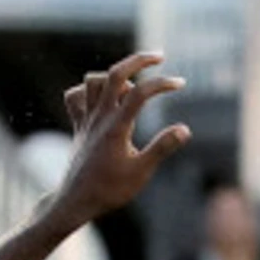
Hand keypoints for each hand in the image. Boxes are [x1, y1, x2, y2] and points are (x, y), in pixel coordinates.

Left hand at [45, 53, 192, 225]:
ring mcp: (85, 120)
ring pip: (92, 81)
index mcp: (116, 127)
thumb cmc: (110, 190)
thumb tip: (185, 129)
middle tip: (159, 57)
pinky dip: (87, 91)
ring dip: (113, 77)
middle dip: (138, 60)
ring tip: (131, 89)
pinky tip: (102, 101)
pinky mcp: (78, 127)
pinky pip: (74, 97)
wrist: (76, 202)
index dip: (162, 83)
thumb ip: (162, 147)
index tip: (180, 84)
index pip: (140, 92)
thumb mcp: (141, 172)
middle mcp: (99, 117)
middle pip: (114, 73)